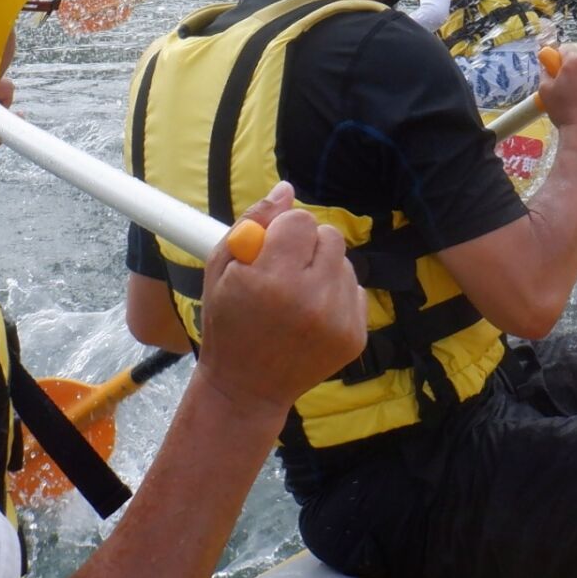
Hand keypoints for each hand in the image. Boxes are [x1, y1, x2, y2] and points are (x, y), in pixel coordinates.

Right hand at [196, 183, 366, 421]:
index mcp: (273, 280)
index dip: (282, 231)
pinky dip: (335, 295)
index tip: (269, 251)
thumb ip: (252, 222)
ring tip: (295, 297)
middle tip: (284, 272)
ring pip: (344, 262)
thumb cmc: (227, 323)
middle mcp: (312, 299)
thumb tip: (287, 190)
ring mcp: (338, 321)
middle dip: (306, 246)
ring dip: (322, 270)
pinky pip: (355, 290)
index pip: (302, 221)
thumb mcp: (221, 268)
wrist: (246, 387)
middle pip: (330, 236)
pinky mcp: (355, 337)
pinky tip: (311, 315)